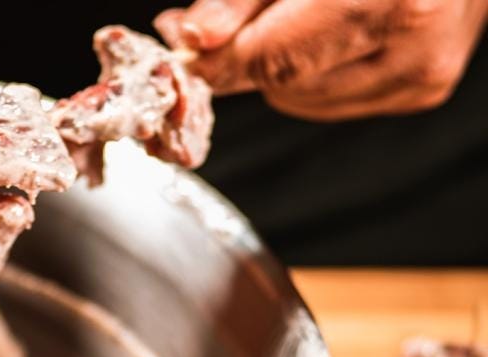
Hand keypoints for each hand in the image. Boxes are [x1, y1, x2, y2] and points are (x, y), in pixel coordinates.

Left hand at [155, 0, 487, 119]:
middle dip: (249, 54)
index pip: (275, 59)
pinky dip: (315, 72)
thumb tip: (195, 40)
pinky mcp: (421, 89)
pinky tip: (332, 30)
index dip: (218, 62)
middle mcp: (415, 44)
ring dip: (283, 65)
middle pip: (285, 84)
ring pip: (302, 100)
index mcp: (391, 0)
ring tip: (303, 11)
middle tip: (232, 21)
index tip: (181, 56)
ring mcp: (422, 74)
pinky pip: (332, 100)